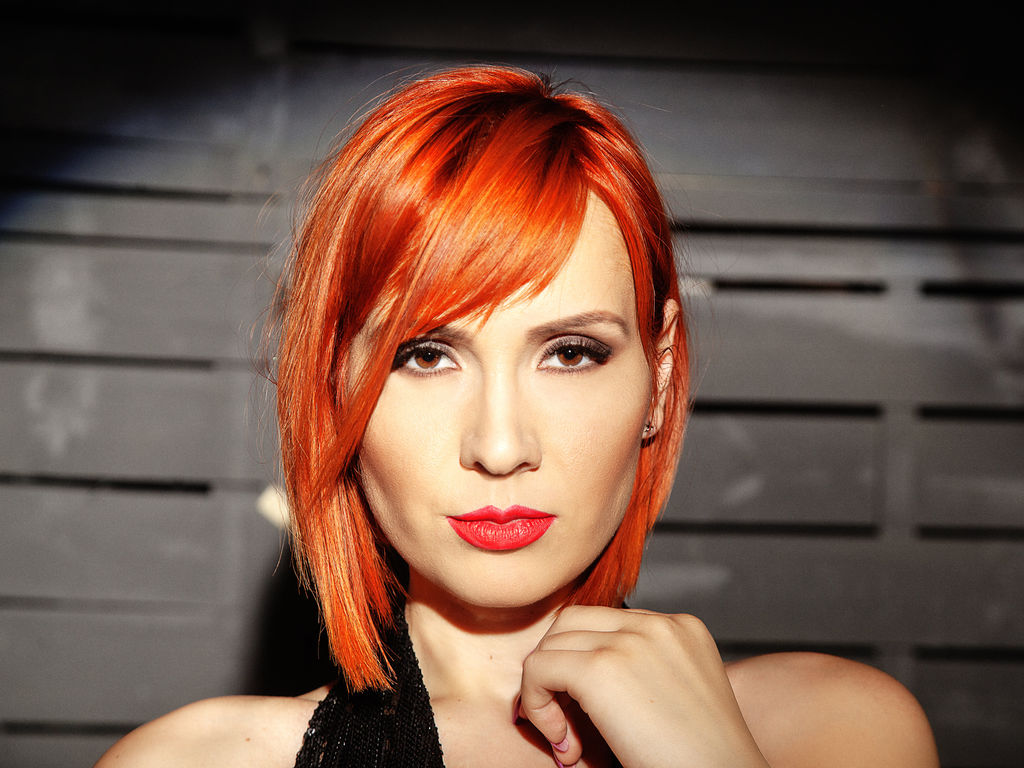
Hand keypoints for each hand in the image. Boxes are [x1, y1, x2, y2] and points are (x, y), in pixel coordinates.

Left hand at [518, 606, 769, 767]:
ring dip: (546, 690)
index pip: (606, 623)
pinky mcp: (601, 668)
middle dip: (558, 668)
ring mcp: (631, 641)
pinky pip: (538, 669)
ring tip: (568, 738)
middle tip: (567, 723)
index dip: (583, 665)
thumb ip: (639, 674)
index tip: (587, 714)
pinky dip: (538, 705)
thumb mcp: (676, 699)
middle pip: (573, 622)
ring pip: (552, 643)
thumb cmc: (701, 761)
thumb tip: (577, 679)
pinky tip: (565, 744)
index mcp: (682, 628)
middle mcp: (659, 624)